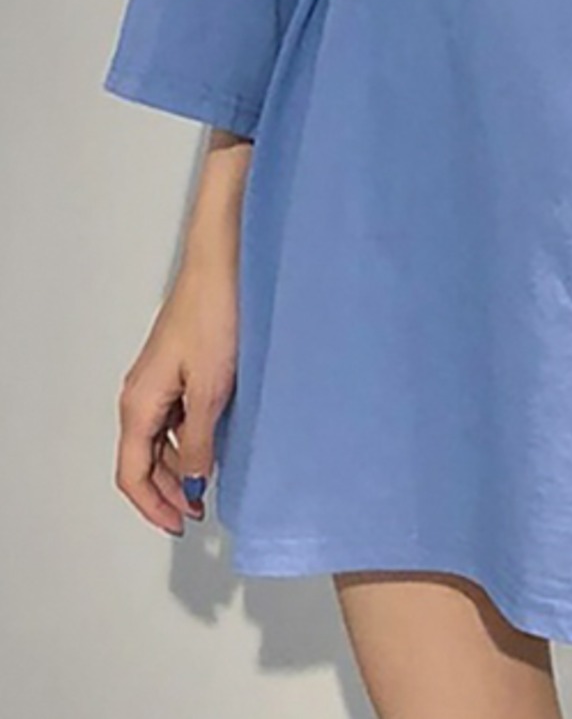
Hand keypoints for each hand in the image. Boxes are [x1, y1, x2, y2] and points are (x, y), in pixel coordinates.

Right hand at [115, 250, 237, 536]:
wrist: (222, 265)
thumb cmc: (216, 314)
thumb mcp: (211, 390)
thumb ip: (198, 442)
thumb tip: (190, 482)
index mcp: (139, 404)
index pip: (132, 474)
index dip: (153, 506)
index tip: (180, 524)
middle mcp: (140, 393)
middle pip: (142, 460)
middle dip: (166, 490)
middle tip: (197, 509)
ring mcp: (157, 378)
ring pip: (158, 439)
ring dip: (178, 465)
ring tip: (208, 481)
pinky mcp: (176, 365)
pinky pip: (173, 415)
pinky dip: (187, 438)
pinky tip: (213, 441)